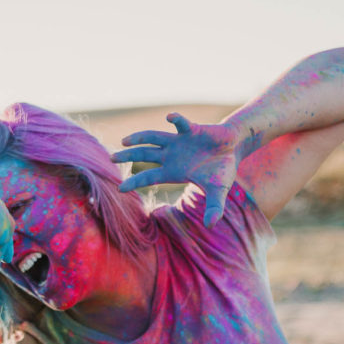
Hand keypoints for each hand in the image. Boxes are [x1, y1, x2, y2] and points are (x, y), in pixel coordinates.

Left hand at [113, 113, 239, 227]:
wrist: (232, 149)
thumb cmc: (221, 171)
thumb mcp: (218, 191)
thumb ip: (214, 208)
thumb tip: (211, 226)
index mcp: (173, 171)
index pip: (149, 177)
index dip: (135, 182)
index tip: (120, 188)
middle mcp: (171, 155)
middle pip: (144, 155)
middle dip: (128, 156)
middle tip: (110, 158)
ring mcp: (178, 141)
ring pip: (153, 137)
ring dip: (139, 138)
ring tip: (124, 140)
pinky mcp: (191, 129)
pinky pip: (181, 123)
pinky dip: (176, 119)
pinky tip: (169, 117)